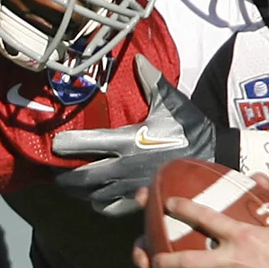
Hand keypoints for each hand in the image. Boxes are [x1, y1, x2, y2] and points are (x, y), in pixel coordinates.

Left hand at [51, 56, 229, 215]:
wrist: (214, 157)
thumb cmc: (190, 128)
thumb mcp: (171, 101)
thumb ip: (151, 80)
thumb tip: (137, 58)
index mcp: (128, 140)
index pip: (85, 144)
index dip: (64, 145)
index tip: (54, 144)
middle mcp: (125, 167)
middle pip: (81, 177)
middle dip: (63, 175)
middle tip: (54, 169)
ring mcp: (131, 187)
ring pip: (91, 196)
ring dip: (78, 191)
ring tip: (70, 182)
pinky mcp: (140, 201)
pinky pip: (109, 209)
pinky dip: (97, 204)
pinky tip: (95, 196)